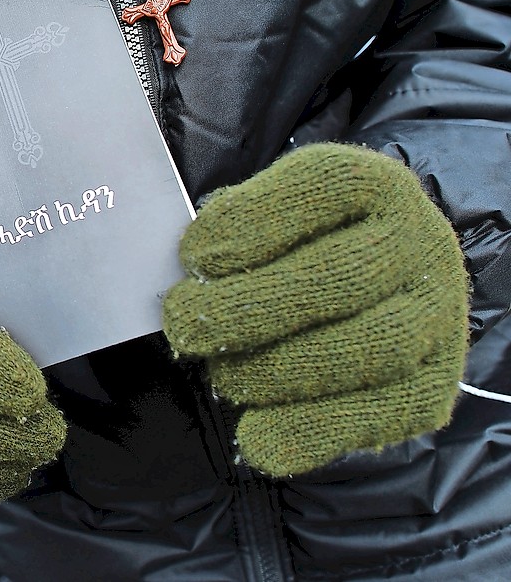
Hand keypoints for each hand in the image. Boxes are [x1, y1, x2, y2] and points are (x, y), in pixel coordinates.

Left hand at [163, 143, 468, 475]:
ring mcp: (437, 314)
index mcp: (371, 185)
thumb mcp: (264, 216)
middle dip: (250, 307)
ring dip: (278, 370)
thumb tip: (188, 272)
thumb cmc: (292, 247)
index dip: (250, 224)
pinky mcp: (434, 384)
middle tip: (184, 324)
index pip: (322, 187)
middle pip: (342, 276)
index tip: (193, 256)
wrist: (369, 290)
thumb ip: (229, 231)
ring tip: (224, 376)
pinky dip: (311, 430)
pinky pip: (380, 413)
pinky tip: (257, 437)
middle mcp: (418, 242)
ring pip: (368, 346)